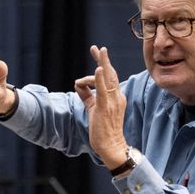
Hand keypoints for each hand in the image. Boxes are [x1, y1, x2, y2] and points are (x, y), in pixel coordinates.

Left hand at [75, 45, 128, 169]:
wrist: (111, 146)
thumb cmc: (103, 130)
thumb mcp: (93, 108)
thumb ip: (86, 95)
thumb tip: (78, 84)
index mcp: (115, 97)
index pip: (110, 77)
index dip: (103, 65)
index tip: (97, 53)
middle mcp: (116, 96)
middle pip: (110, 73)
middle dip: (103, 59)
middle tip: (97, 47)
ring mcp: (112, 101)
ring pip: (107, 78)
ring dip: (103, 63)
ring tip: (99, 51)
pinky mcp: (105, 107)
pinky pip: (103, 90)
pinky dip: (100, 79)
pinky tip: (98, 69)